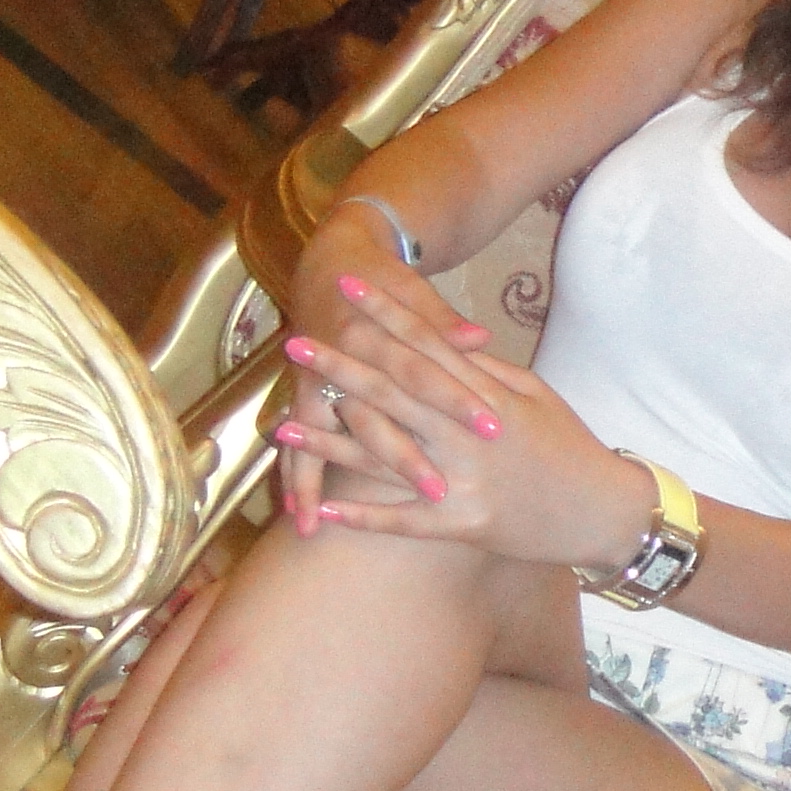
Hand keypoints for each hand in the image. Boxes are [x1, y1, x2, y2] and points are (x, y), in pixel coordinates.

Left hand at [272, 275, 653, 571]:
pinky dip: (365, 517)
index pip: (426, 343)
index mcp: (489, 393)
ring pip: (385, 456)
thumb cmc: (573, 448)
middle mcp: (470, 432)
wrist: (607, 510)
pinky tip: (324, 512)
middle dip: (341, 367)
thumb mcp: (536, 395)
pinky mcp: (465, 524)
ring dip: (330, 446)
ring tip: (282, 432)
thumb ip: (487, 371)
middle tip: (295, 343)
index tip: (348, 286)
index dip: (385, 313)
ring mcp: (465, 479)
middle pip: (394, 392)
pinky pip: (405, 521)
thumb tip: (448, 345)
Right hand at [274, 211, 493, 532]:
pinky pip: (297, 447)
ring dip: (325, 481)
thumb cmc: (385, 282)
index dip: (457, 399)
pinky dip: (299, 480)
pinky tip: (307, 520)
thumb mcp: (412, 292)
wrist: (328, 264)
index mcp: (376, 331)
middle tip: (439, 493)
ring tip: (335, 525)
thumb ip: (442, 323)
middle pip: (374, 413)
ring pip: (318, 437)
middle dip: (404, 457)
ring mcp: (315, 380)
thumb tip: (480, 339)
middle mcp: (340, 358)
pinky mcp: (304, 397)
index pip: (423, 371)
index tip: (493, 429)